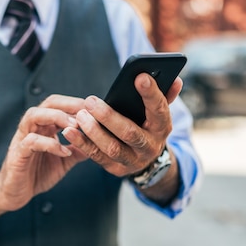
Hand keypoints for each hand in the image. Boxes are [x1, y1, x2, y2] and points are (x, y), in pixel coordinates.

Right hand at [0, 94, 87, 210]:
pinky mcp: (17, 154)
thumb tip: (100, 142)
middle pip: (48, 103)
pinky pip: (31, 142)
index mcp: (44, 127)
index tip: (96, 110)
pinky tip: (64, 152)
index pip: (60, 104)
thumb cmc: (36, 174)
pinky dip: (50, 144)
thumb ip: (79, 149)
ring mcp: (22, 139)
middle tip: (87, 113)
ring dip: (56, 118)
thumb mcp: (64, 160)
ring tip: (74, 127)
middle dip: (69, 105)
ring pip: (34, 115)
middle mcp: (33, 128)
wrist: (14, 194)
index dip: (77, 104)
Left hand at [62, 73, 182, 176]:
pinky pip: (96, 157)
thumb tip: (176, 79)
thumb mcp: (158, 114)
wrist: (146, 161)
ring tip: (80, 116)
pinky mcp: (115, 169)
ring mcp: (132, 160)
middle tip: (91, 101)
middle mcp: (149, 146)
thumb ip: (164, 95)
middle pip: (130, 133)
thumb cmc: (147, 126)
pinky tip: (69, 131)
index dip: (151, 94)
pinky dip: (82, 144)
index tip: (139, 76)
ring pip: (112, 148)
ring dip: (94, 132)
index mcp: (162, 128)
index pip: (159, 110)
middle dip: (109, 117)